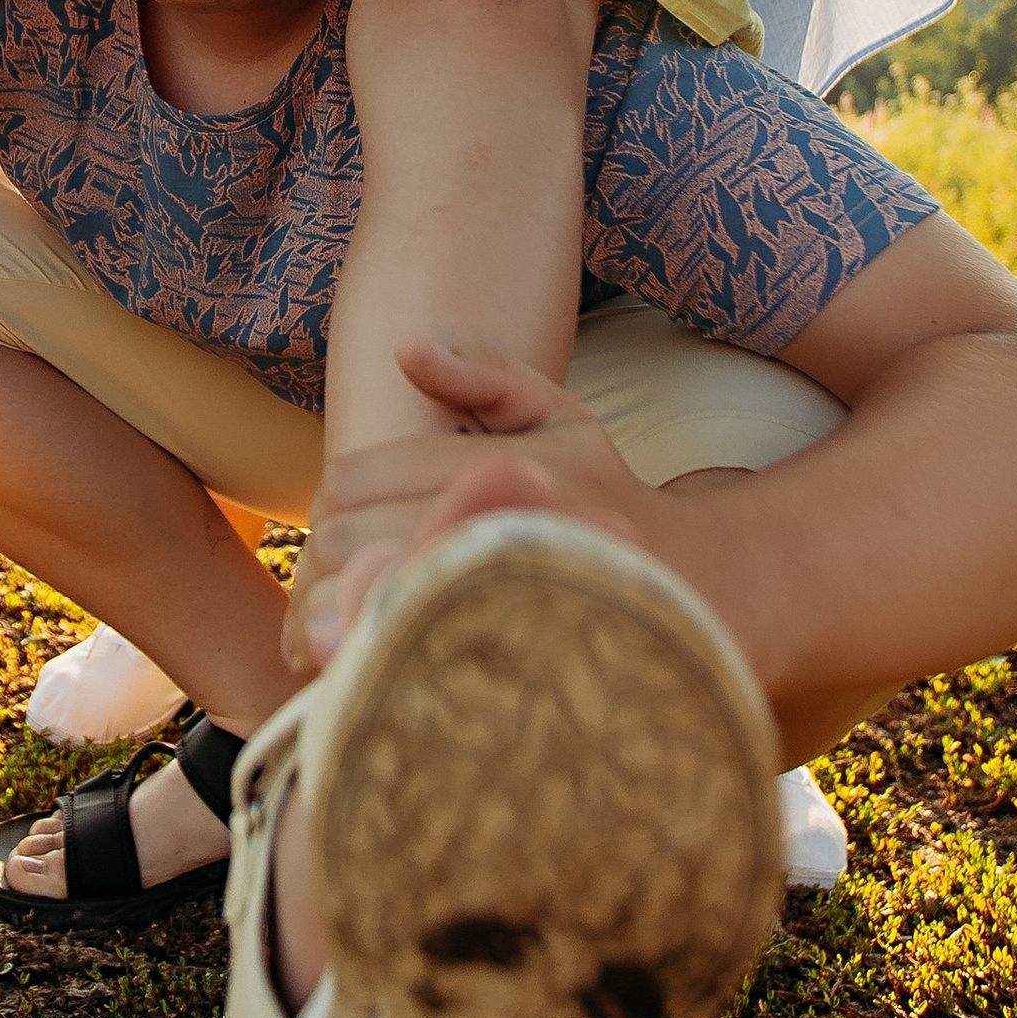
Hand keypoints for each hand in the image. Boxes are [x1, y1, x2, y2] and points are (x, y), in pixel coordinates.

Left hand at [287, 341, 633, 674]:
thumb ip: (485, 375)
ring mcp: (511, 607)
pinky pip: (398, 663)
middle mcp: (513, 533)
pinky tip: (384, 646)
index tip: (352, 510)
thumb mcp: (558, 415)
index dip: (337, 496)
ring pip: (364, 604)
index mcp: (511, 468)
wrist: (683, 583)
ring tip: (360, 603)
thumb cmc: (598, 490)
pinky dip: (372, 653)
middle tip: (347, 561)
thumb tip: (406, 349)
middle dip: (334, 550)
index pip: (357, 479)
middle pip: (351, 542)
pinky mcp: (509, 667)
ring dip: (343, 604)